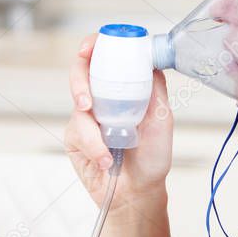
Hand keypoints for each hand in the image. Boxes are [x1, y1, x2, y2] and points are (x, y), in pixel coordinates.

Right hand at [64, 33, 172, 205]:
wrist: (139, 191)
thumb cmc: (152, 157)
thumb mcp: (162, 118)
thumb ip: (155, 88)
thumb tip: (150, 60)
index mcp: (123, 87)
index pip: (104, 56)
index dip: (93, 45)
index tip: (90, 48)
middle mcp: (102, 97)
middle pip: (81, 71)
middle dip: (79, 81)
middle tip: (86, 100)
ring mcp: (86, 116)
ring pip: (77, 105)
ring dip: (94, 129)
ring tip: (111, 145)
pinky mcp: (74, 136)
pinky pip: (78, 132)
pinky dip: (93, 146)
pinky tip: (106, 159)